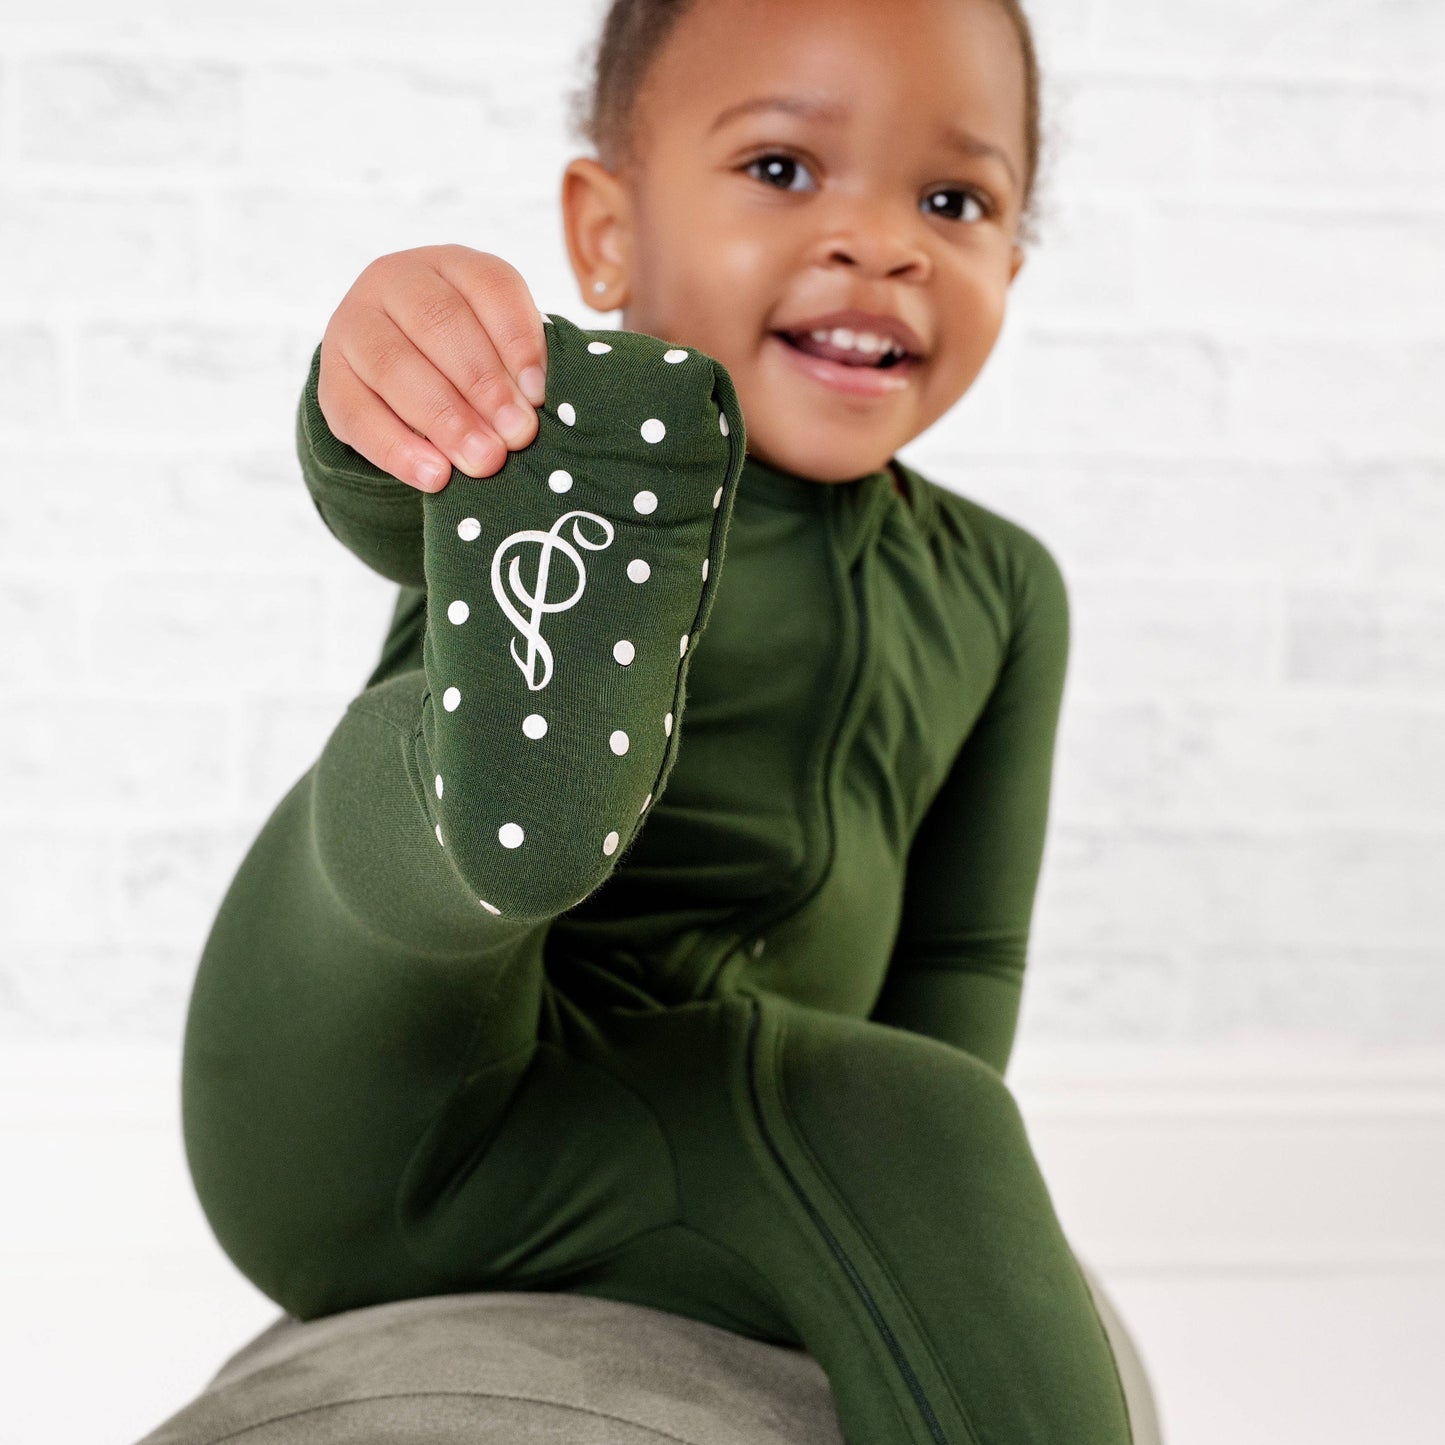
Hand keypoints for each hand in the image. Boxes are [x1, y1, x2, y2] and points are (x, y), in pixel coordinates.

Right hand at [316, 244, 548, 491]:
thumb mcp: (502, 350)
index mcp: (452, 265)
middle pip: (438, 322)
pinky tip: (435, 477)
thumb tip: (530, 413)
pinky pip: (358, 414)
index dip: (518, 340)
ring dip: (445, 419)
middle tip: (518, 435)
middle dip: (483, 384)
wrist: (406, 376)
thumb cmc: (475, 360)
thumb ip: (520, 370)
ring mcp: (354, 324)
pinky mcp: (331, 378)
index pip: (489, 286)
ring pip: (393, 365)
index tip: (539, 394)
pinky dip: (398, 450)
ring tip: (485, 461)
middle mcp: (395, 281)